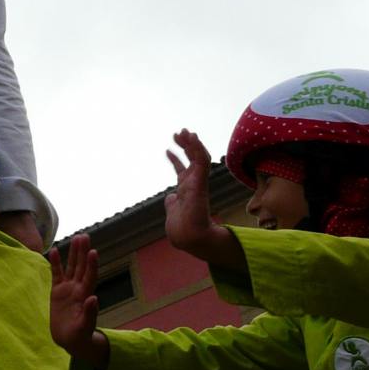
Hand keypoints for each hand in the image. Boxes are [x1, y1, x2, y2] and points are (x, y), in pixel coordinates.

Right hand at [49, 235, 106, 368]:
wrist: (69, 340)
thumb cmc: (79, 336)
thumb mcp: (85, 327)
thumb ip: (90, 313)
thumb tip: (93, 298)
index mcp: (86, 296)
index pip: (89, 277)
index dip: (91, 265)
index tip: (93, 252)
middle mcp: (78, 289)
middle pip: (81, 267)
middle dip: (83, 252)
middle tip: (84, 236)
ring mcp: (68, 289)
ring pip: (71, 267)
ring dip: (73, 253)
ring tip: (76, 238)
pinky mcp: (57, 291)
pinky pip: (56, 274)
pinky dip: (56, 263)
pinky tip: (55, 250)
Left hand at [163, 130, 242, 269]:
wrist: (189, 237)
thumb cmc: (181, 229)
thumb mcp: (173, 212)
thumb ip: (172, 204)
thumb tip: (169, 198)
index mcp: (187, 190)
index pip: (183, 170)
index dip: (175, 159)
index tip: (167, 150)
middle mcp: (193, 184)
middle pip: (192, 159)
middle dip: (186, 145)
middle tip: (178, 133)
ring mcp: (198, 182)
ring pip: (199, 157)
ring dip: (192, 143)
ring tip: (184, 132)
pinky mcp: (200, 182)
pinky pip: (201, 161)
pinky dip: (197, 148)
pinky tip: (192, 138)